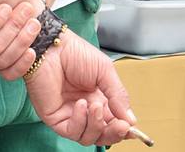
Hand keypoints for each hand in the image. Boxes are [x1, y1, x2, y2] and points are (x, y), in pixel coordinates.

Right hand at [0, 0, 41, 79]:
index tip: (7, 7)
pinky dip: (22, 65)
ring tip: (35, 23)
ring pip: (3, 60)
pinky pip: (10, 74)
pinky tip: (33, 51)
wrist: (9, 5)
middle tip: (27, 9)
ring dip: (22, 42)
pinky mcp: (4, 69)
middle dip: (13, 27)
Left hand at [23, 32, 136, 146]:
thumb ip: (118, 96)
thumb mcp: (105, 72)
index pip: (114, 123)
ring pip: (88, 137)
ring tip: (95, 106)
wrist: (52, 46)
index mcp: (99, 100)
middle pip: (103, 135)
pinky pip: (71, 131)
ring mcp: (69, 115)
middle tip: (121, 125)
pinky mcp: (55, 117)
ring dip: (96, 125)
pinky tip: (81, 105)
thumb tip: (131, 121)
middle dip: (114, 133)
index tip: (131, 127)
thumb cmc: (75, 53)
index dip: (123, 129)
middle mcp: (85, 110)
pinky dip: (80, 122)